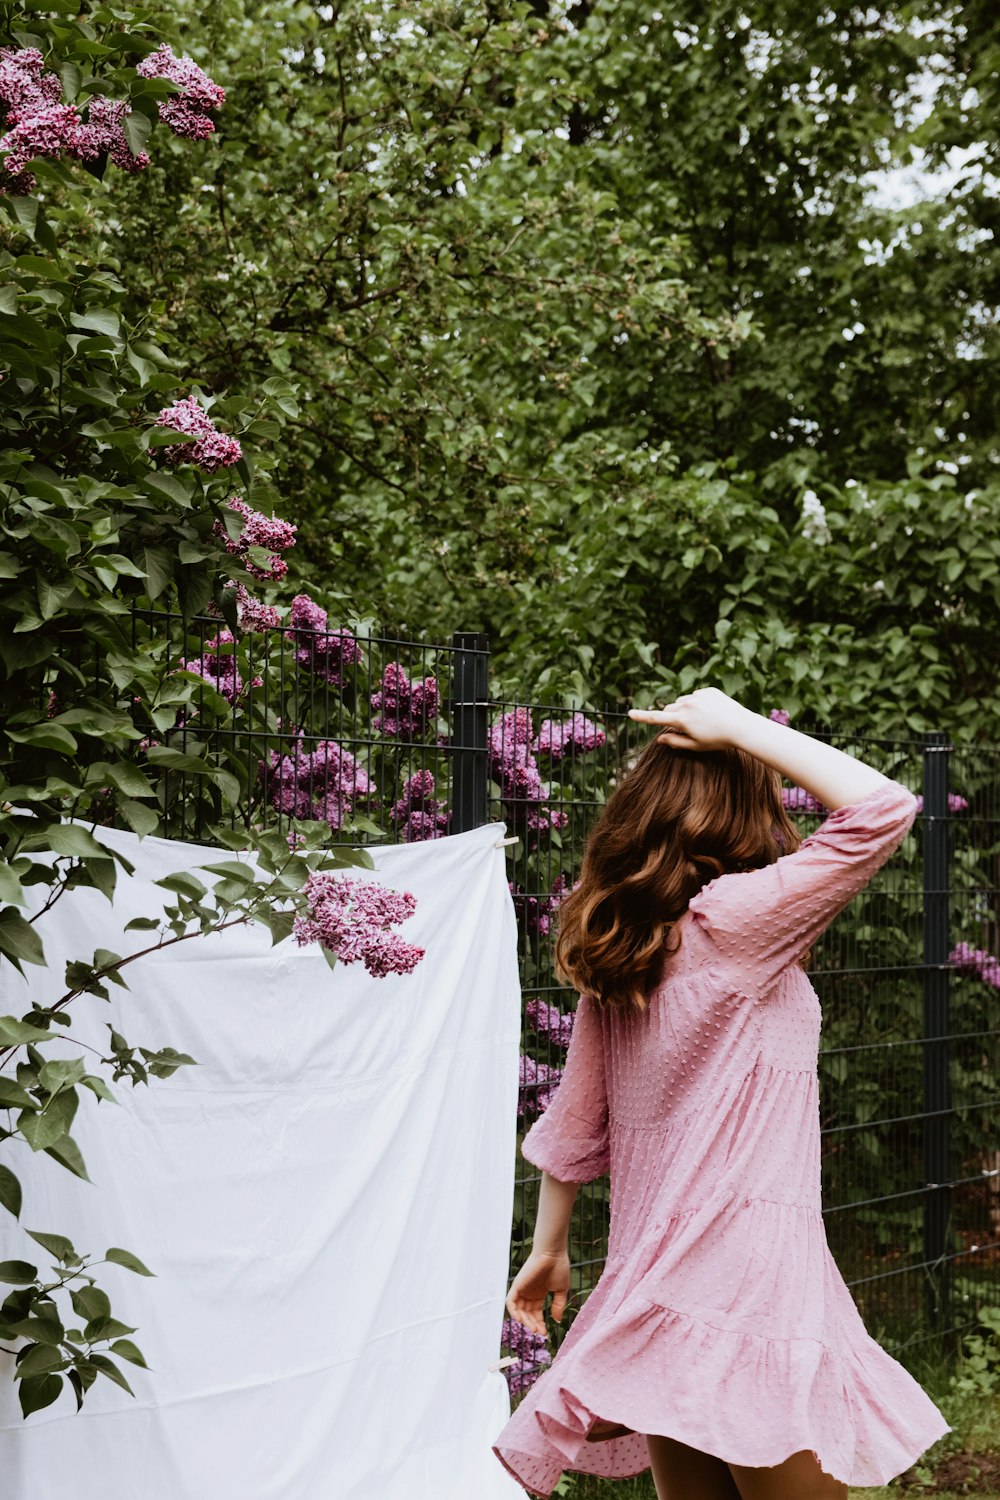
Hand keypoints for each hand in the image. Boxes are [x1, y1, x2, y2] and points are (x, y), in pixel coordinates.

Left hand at [505, 1248, 570, 1337]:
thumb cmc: (559, 1267)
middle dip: (533, 1324)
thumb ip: (558, 1305)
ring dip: (525, 1321)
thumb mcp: (561, 1290)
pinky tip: (521, 1320)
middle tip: (540, 1332)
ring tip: (533, 1328)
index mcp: (539, 1293)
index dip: (540, 1323)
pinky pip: (510, 1301)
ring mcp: (523, 1289)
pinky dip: (513, 1312)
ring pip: (519, 1310)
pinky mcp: (517, 1285)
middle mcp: (530, 1292)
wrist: (553, 1254)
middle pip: (528, 1314)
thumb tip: (557, 1321)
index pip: (536, 1312)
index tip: (545, 1333)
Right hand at [628, 687, 754, 751]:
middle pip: (669, 709)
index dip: (641, 717)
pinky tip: (711, 712)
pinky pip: (696, 696)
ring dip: (684, 709)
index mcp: (682, 720)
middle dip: (671, 716)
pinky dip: (698, 703)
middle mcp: (687, 705)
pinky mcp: (708, 690)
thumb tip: (660, 738)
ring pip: (682, 702)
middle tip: (685, 727)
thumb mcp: (696, 746)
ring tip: (702, 720)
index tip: (630, 713)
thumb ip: (676, 742)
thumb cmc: (719, 740)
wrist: (742, 726)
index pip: (656, 718)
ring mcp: (698, 696)